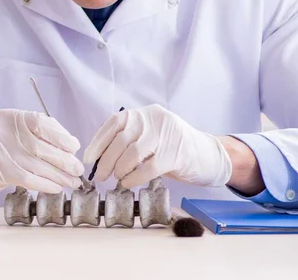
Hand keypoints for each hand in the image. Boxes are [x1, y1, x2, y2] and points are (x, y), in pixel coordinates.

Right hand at [0, 109, 84, 194]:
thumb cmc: (8, 140)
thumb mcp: (21, 126)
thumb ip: (45, 130)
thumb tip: (72, 146)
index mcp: (13, 118)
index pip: (41, 124)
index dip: (61, 136)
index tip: (74, 147)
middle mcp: (5, 134)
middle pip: (41, 148)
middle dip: (64, 160)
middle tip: (78, 169)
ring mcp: (3, 154)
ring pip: (38, 167)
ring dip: (59, 176)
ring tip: (73, 181)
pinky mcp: (3, 172)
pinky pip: (29, 180)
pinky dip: (46, 184)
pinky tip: (57, 187)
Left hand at [83, 104, 231, 188]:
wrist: (208, 154)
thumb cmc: (173, 147)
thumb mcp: (151, 134)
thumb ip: (130, 139)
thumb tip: (100, 156)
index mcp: (146, 113)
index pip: (115, 122)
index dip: (99, 140)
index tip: (89, 157)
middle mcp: (155, 119)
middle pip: (121, 140)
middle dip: (106, 160)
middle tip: (100, 176)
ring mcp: (167, 136)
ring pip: (132, 154)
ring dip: (119, 170)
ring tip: (117, 179)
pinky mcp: (176, 154)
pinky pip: (148, 168)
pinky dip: (134, 178)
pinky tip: (128, 184)